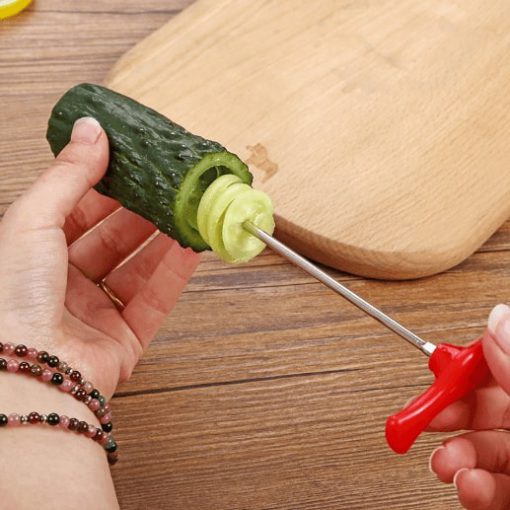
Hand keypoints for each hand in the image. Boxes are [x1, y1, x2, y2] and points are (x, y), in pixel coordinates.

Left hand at [0, 117, 199, 397]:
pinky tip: (191, 249)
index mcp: (33, 252)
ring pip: (138, 267)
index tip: (136, 160)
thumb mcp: (32, 221)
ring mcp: (95, 312)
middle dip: (144, 210)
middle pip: (114, 237)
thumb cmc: (9, 301)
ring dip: (165, 239)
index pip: (78, 208)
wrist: (25, 378)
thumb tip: (92, 130)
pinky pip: (154, 300)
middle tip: (170, 185)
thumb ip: (69, 175)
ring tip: (189, 211)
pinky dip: (175, 274)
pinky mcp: (123, 340)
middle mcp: (63, 282)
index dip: (107, 183)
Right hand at [428, 304, 509, 509]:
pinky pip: (492, 488)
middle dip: (452, 416)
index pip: (502, 365)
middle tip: (428, 419)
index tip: (442, 375)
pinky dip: (473, 489)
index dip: (469, 367)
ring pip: (484, 451)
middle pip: (487, 407)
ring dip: (456, 457)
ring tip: (450, 465)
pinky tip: (470, 487)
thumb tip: (499, 319)